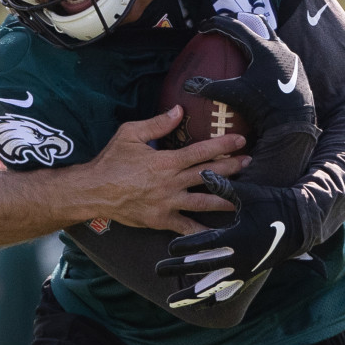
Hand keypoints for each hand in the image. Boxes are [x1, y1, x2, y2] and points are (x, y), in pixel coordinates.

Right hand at [81, 107, 249, 234]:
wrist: (93, 191)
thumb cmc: (110, 161)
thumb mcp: (130, 133)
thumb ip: (157, 123)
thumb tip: (179, 109)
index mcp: (166, 161)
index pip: (201, 151)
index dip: (223, 144)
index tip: (241, 139)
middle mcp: (171, 182)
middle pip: (209, 174)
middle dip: (232, 167)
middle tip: (250, 163)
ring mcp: (168, 203)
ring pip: (204, 201)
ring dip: (227, 198)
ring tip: (246, 197)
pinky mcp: (161, 219)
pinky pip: (186, 227)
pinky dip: (203, 232)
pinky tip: (219, 235)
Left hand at [156, 170, 304, 301]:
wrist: (300, 224)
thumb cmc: (271, 204)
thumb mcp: (248, 195)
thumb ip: (223, 187)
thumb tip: (202, 172)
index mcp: (237, 237)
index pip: (205, 245)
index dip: (185, 247)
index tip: (168, 248)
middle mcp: (240, 258)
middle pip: (203, 267)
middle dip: (179, 269)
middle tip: (158, 270)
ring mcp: (244, 270)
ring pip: (213, 287)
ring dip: (192, 295)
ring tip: (172, 303)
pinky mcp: (249, 276)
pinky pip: (228, 292)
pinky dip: (213, 300)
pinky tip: (199, 307)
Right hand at [184, 13, 316, 136]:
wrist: (294, 123)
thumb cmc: (265, 106)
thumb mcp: (234, 95)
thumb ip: (210, 88)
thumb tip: (188, 85)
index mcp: (263, 48)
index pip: (236, 27)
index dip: (217, 24)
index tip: (204, 26)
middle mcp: (279, 47)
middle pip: (258, 24)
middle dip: (240, 21)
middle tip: (226, 26)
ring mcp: (290, 58)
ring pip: (271, 38)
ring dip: (256, 37)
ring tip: (244, 44)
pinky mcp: (297, 69)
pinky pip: (279, 54)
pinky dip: (266, 54)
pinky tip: (260, 67)